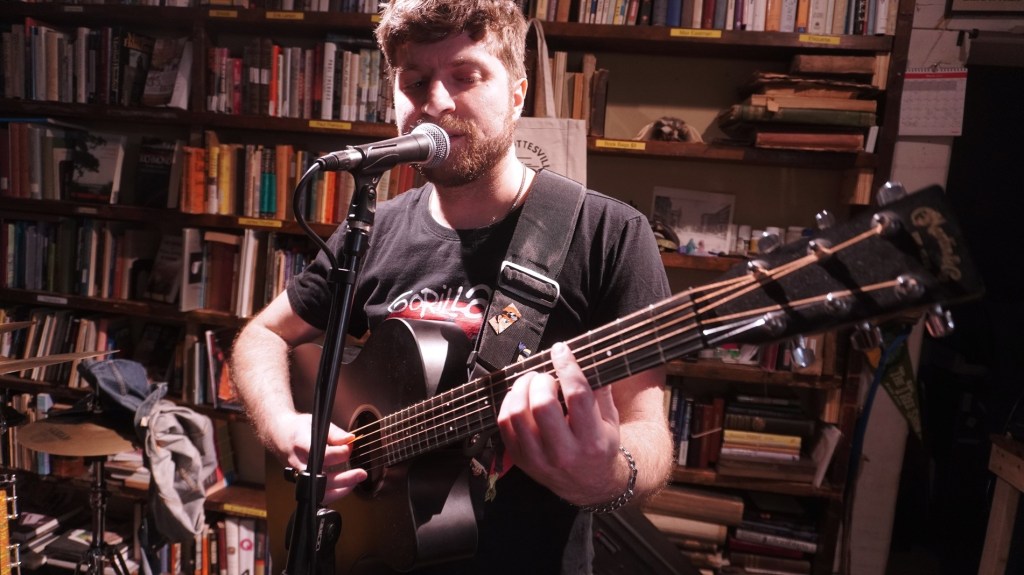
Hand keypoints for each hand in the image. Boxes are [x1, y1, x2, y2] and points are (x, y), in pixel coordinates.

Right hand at [269, 411, 368, 503]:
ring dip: (341, 489)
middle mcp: (299, 462)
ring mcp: (299, 474)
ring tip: (356, 481)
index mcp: (301, 444)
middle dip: (344, 479)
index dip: (341, 452)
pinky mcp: (302, 481)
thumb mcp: (316, 423)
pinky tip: (345, 486)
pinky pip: (318, 492)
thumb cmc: (297, 428)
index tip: (350, 446)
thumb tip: (350, 439)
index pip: (324, 454)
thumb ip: (335, 433)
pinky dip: (333, 492)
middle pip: (322, 478)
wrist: (279, 435)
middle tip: (361, 473)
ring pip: (319, 491)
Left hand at [496, 342, 626, 504]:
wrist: (589, 485)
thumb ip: (601, 390)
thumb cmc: (599, 447)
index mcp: (592, 441)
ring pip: (517, 414)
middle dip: (541, 381)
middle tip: (546, 377)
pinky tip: (519, 398)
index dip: (567, 366)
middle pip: (542, 405)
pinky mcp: (522, 460)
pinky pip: (504, 425)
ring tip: (531, 383)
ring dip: (521, 389)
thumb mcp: (610, 421)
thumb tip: (591, 358)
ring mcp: (539, 459)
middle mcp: (565, 453)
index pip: (577, 395)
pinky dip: (508, 404)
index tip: (561, 351)